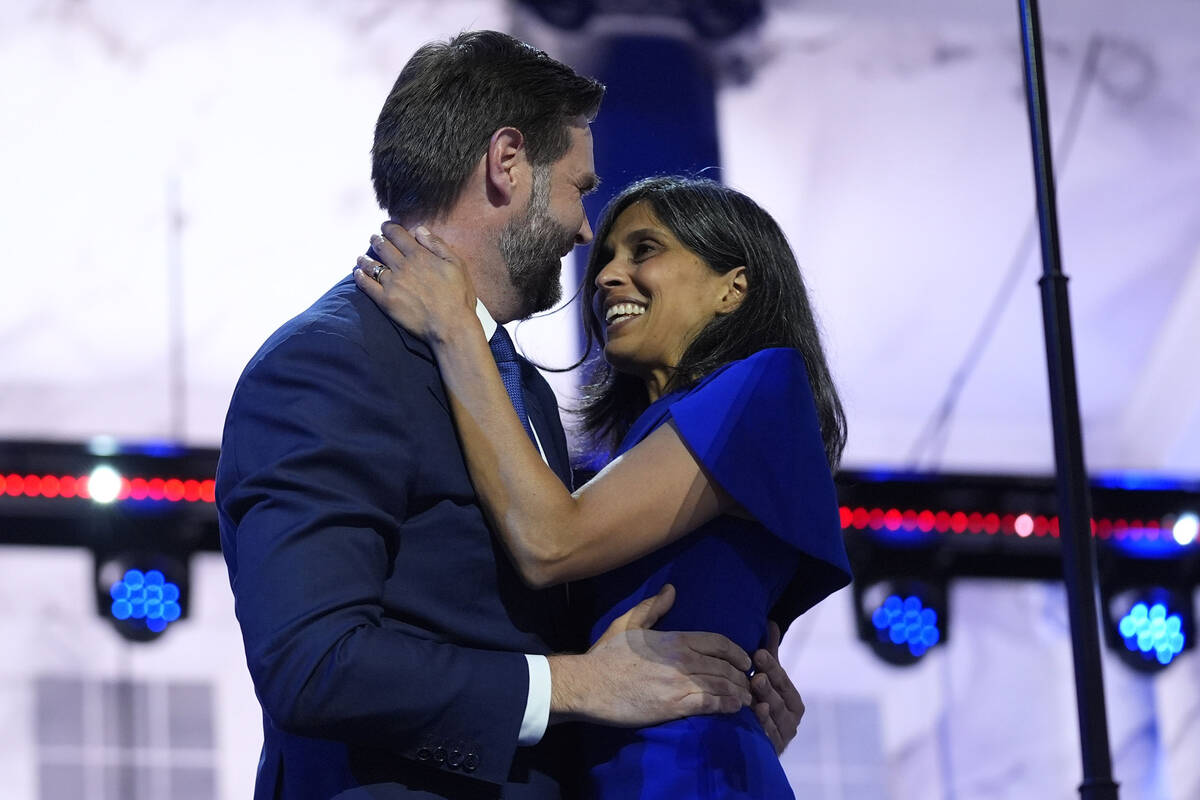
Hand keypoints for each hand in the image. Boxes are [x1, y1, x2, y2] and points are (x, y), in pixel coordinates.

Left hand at [354, 222, 476, 344]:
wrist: (451, 325)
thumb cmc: (458, 296)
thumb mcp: (456, 264)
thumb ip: (437, 245)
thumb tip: (419, 229)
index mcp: (419, 255)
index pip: (398, 234)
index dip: (390, 227)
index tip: (386, 226)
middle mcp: (403, 266)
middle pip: (383, 246)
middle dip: (377, 239)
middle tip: (374, 238)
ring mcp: (392, 283)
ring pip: (371, 264)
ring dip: (365, 257)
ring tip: (362, 256)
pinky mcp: (385, 300)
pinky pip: (367, 285)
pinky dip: (360, 276)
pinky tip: (357, 273)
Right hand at [548, 584, 752, 727]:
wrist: (589, 685)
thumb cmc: (606, 655)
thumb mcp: (628, 624)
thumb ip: (652, 607)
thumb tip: (671, 590)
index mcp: (675, 638)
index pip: (718, 642)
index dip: (737, 652)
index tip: (746, 661)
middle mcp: (683, 658)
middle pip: (725, 666)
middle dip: (741, 676)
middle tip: (750, 684)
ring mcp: (680, 682)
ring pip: (722, 685)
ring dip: (739, 692)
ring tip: (747, 698)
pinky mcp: (675, 705)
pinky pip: (710, 704)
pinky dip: (727, 706)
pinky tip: (735, 708)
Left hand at [751, 621, 804, 754]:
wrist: (755, 745)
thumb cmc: (763, 705)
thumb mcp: (768, 679)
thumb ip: (770, 654)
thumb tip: (771, 622)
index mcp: (793, 701)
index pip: (783, 681)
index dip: (772, 667)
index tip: (758, 653)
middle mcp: (791, 719)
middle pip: (779, 698)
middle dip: (768, 685)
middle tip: (756, 672)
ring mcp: (782, 736)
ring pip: (774, 716)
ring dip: (765, 701)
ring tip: (755, 688)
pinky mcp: (771, 749)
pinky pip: (767, 735)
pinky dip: (762, 724)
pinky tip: (755, 713)